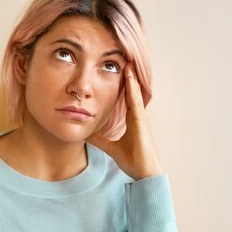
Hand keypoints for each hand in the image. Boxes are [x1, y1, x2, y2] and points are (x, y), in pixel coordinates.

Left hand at [87, 63, 164, 180]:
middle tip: (124, 59)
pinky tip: (129, 77)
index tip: (118, 71)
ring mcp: (141, 118)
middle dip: (128, 76)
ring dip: (131, 77)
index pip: (126, 99)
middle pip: (131, 92)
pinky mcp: (141, 122)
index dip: (123, 85)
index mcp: (132, 121)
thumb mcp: (111, 148)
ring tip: (127, 61)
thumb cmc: (133, 161)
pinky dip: (133, 89)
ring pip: (134, 93)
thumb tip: (87, 134)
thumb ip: (100, 140)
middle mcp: (138, 116)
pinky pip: (135, 101)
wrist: (144, 173)